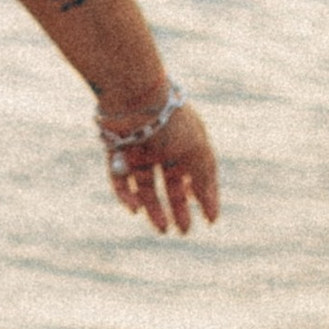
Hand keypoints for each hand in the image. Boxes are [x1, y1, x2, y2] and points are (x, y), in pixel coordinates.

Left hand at [105, 103, 219, 235]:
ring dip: (154, 208)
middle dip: (178, 208)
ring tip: (163, 229)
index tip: (209, 219)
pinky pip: (120, 180)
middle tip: (183, 231)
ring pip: (146, 186)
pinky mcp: (116, 154)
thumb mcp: (196, 152)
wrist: (134, 97)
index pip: (198, 176)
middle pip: (171, 184)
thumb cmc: (171, 122)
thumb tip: (212, 214)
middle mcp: (164, 149)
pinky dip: (127, 195)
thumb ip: (204, 181)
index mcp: (187, 144)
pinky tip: (136, 209)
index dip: (204, 197)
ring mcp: (139, 151)